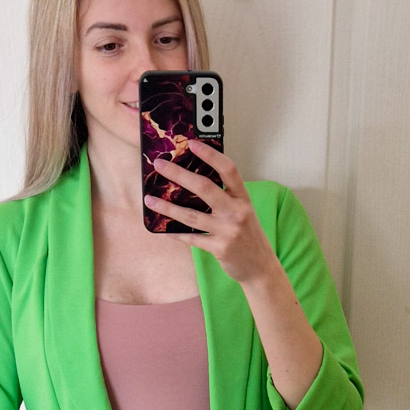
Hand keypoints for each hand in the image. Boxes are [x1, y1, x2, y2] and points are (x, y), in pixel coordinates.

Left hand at [144, 139, 277, 285]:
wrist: (260, 266)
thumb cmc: (248, 235)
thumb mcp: (242, 211)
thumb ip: (225, 197)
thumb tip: (193, 181)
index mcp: (243, 198)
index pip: (228, 170)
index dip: (210, 154)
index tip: (191, 143)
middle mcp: (236, 212)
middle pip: (204, 188)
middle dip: (178, 174)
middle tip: (159, 165)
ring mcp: (228, 231)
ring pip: (191, 215)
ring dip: (167, 207)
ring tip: (149, 199)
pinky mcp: (219, 248)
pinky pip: (191, 238)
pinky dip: (174, 233)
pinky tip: (160, 228)